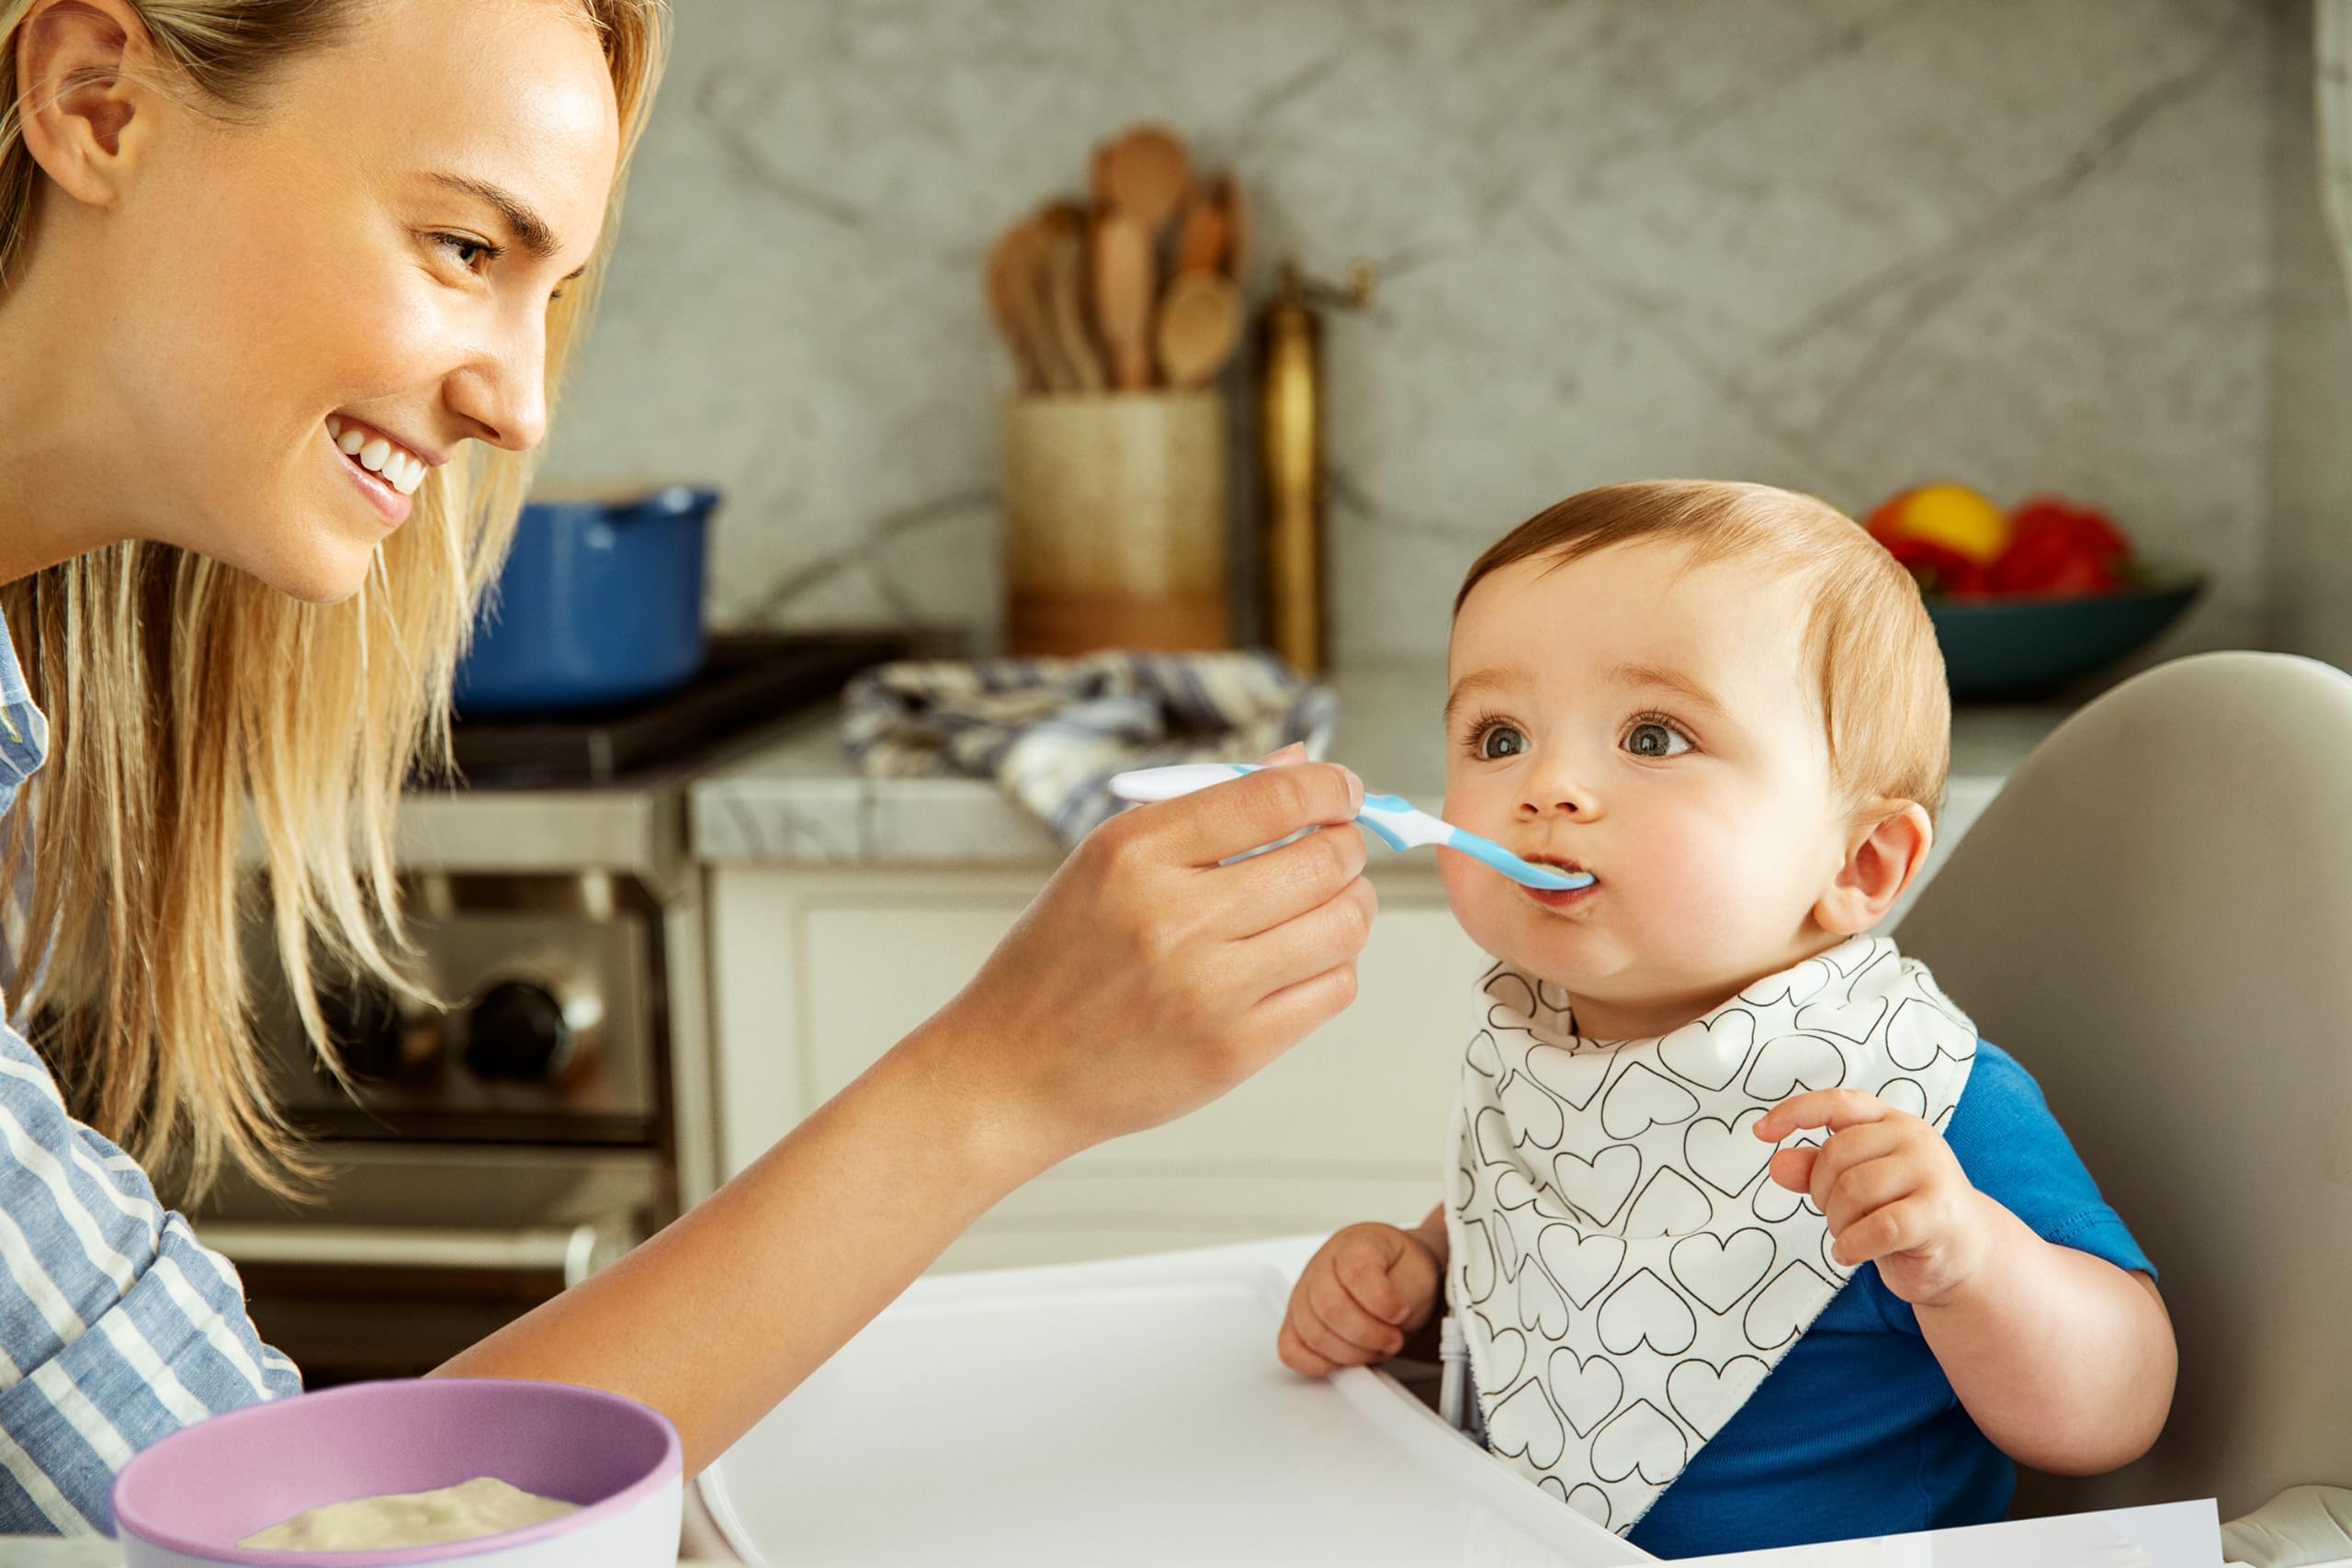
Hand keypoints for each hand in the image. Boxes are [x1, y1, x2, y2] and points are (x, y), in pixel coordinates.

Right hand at [927, 744, 1374, 1172]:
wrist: (1013, 1070)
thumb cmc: (1063, 959)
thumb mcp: (1105, 862)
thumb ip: (1205, 809)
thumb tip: (1301, 764)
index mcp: (1135, 852)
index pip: (1274, 797)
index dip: (1330, 787)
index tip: (1342, 792)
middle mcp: (1174, 916)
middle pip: (1323, 860)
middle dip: (1347, 848)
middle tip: (1337, 852)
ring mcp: (1208, 989)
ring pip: (1344, 925)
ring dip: (1351, 906)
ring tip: (1324, 906)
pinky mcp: (1234, 1050)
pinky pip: (1334, 989)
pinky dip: (1333, 966)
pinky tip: (1299, 960)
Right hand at [1278, 1222, 1442, 1376]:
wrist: (1400, 1279)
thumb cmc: (1406, 1274)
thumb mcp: (1419, 1272)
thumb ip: (1403, 1292)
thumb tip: (1389, 1320)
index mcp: (1354, 1244)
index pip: (1355, 1272)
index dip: (1381, 1301)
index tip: (1401, 1313)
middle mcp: (1322, 1265)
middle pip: (1330, 1307)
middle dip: (1368, 1335)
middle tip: (1393, 1339)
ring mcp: (1304, 1292)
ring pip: (1312, 1332)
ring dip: (1351, 1353)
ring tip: (1375, 1348)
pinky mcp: (1296, 1321)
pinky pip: (1291, 1349)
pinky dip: (1318, 1363)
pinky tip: (1344, 1360)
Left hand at [1754, 1088, 1999, 1307]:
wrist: (1965, 1252)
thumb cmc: (1901, 1212)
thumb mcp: (1853, 1186)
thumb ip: (1815, 1171)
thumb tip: (1777, 1163)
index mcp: (1889, 1121)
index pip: (1836, 1103)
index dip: (1796, 1112)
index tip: (1761, 1132)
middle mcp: (1913, 1137)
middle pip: (1837, 1155)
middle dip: (1822, 1192)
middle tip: (1837, 1216)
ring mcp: (1931, 1172)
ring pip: (1854, 1190)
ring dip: (1839, 1222)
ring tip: (1850, 1235)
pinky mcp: (1938, 1213)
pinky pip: (1878, 1227)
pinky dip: (1853, 1244)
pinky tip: (1850, 1254)